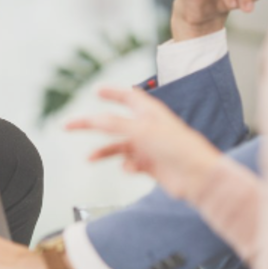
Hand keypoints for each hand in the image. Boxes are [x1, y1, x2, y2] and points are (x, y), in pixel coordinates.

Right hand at [66, 87, 221, 201]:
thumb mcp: (142, 131)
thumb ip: (116, 124)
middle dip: (92, 125)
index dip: (111, 93)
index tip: (96, 90)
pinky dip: (126, 166)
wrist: (197, 178)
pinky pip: (130, 163)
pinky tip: (131, 169)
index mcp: (150, 113)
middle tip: (70, 125)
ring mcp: (148, 147)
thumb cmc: (178, 149)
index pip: (128, 97)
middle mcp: (147, 128)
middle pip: (113, 123)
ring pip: (118, 147)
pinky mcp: (150, 165)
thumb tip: (94, 119)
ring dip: (104, 152)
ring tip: (90, 158)